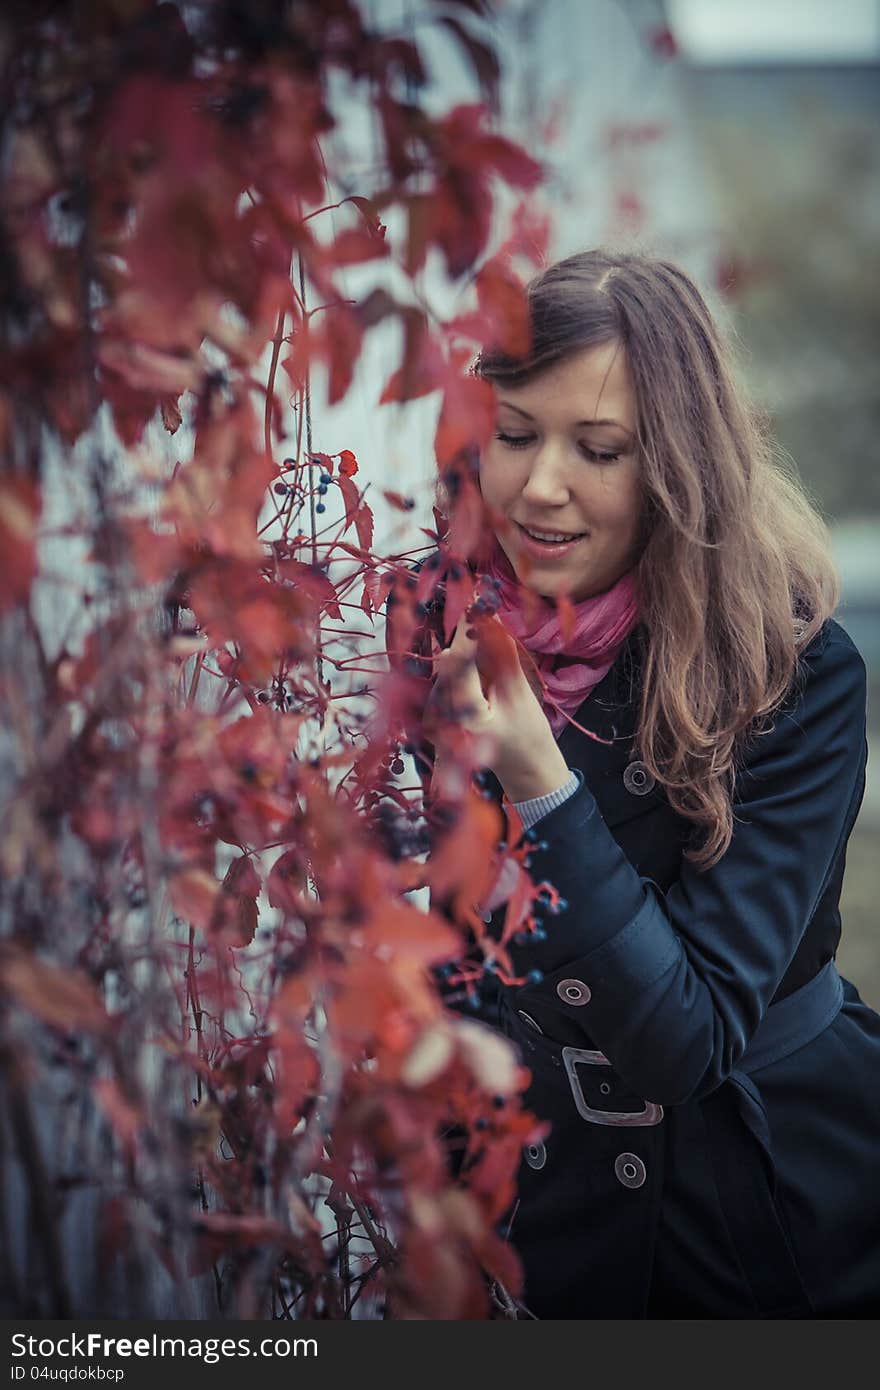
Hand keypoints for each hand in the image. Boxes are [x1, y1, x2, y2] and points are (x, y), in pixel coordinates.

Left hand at [426, 615, 569, 801]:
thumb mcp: (521, 694)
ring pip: (445, 674)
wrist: (525, 771)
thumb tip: (492, 619)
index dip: (468, 630)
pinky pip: (445, 685)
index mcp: (465, 718)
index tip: (475, 601)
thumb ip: (502, 657)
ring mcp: (435, 723)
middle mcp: (442, 722)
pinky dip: (459, 670)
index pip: (460, 664)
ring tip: (479, 635)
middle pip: (448, 667)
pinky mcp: (436, 720)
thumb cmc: (529, 737)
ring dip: (462, 654)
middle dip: (463, 639)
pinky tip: (474, 661)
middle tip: (477, 608)